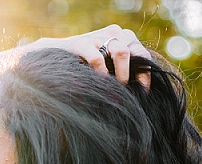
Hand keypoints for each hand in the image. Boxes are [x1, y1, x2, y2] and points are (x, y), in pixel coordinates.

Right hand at [36, 25, 151, 87]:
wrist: (56, 56)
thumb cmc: (87, 65)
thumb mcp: (109, 65)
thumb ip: (124, 70)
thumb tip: (141, 91)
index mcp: (124, 37)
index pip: (142, 54)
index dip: (145, 75)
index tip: (143, 93)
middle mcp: (114, 33)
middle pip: (135, 52)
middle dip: (135, 75)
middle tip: (128, 91)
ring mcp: (99, 36)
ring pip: (122, 52)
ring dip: (122, 75)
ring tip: (116, 89)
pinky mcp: (82, 42)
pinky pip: (98, 59)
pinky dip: (102, 74)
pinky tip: (99, 83)